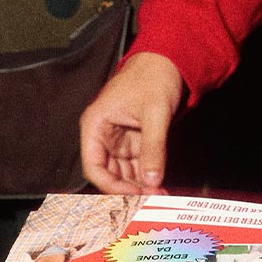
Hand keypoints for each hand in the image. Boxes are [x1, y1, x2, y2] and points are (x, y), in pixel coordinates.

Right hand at [80, 52, 183, 193]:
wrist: (168, 61)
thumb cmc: (154, 77)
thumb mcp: (155, 113)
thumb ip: (153, 148)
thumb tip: (152, 180)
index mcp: (96, 125)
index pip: (94, 167)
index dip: (111, 186)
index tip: (133, 196)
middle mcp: (103, 136)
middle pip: (108, 175)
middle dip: (128, 190)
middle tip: (151, 200)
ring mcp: (119, 142)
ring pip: (123, 175)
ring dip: (139, 188)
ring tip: (160, 196)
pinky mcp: (134, 143)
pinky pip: (136, 167)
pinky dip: (147, 178)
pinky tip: (160, 186)